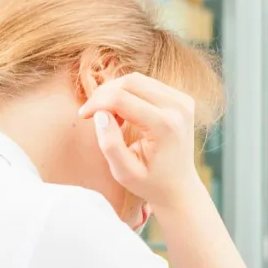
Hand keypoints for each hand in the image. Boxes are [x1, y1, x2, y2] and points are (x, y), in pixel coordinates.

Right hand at [78, 73, 202, 211]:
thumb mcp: (125, 173)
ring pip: (137, 80)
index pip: (121, 98)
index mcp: (165, 126)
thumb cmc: (151, 183)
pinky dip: (129, 93)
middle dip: (104, 94)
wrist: (180, 187)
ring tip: (111, 118)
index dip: (96, 103)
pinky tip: (125, 114)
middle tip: (93, 114)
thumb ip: (110, 145)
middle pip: (129, 82)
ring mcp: (183, 102)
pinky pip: (148, 85)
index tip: (84, 116)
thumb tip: (100, 114)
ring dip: (116, 93)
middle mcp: (178, 109)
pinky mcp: (182, 99)